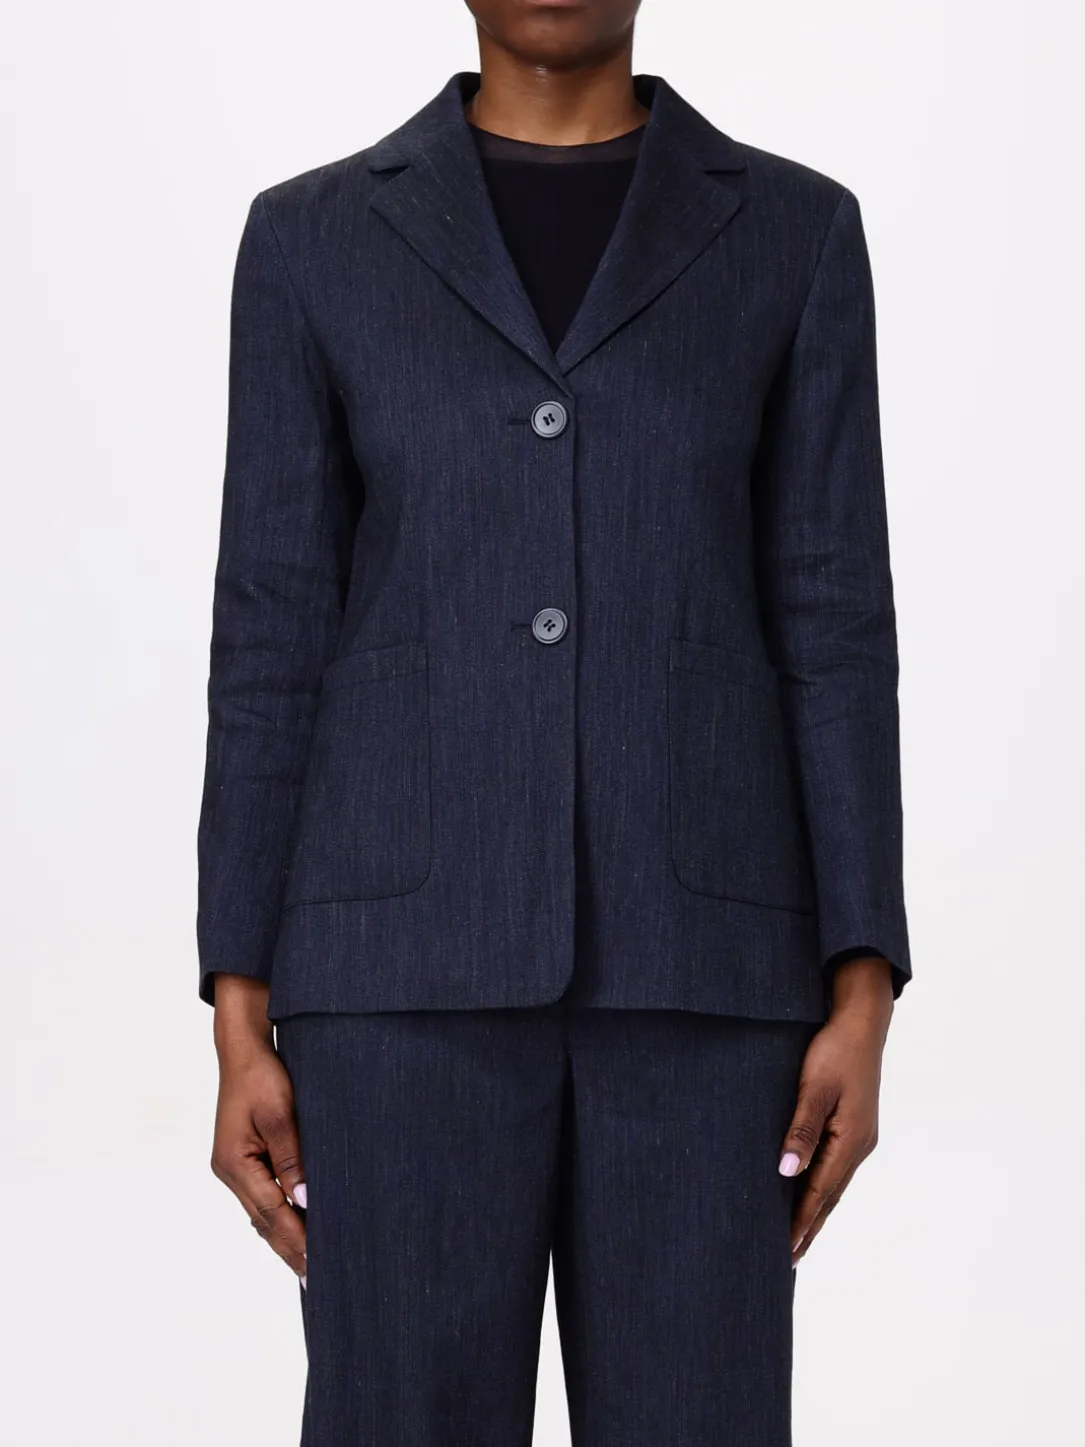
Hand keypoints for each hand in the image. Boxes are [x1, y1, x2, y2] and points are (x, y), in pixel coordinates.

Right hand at [209, 976, 307, 1283]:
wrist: (244, 1051)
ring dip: (286, 1236)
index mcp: (235, 1164)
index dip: (296, 1241)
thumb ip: (292, 1158)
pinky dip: (280, 1216)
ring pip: (263, 1214)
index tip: (318, 1267)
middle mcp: (230, 1172)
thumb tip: (305, 1201)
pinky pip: (264, 1197)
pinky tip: (298, 1228)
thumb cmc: (262, 1076)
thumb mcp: (280, 1114)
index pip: (272, 1214)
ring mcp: (235, 1168)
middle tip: (318, 1280)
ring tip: (311, 1265)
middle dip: (291, 1249)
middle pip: (265, 1222)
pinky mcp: (244, 1160)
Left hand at [778, 956, 893, 1264]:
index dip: (801, 1223)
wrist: (861, 1020)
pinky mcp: (855, 1125)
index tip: (784, 1252)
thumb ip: (801, 1130)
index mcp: (850, 1141)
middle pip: (830, 1197)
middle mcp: (858, 1145)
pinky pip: (836, 1166)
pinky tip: (811, 1192)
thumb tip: (787, 1172)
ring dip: (816, 1210)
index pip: (819, 1193)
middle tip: (788, 1260)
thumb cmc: (834, 1049)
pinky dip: (823, 1187)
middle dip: (809, 1227)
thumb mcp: (814, 1087)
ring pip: (834, 1183)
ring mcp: (859, 1136)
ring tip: (798, 1236)